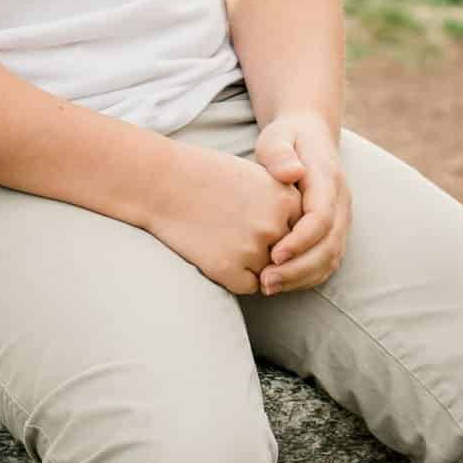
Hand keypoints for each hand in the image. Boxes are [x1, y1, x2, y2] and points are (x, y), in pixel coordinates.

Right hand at [146, 145, 302, 295]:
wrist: (164, 184)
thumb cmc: (209, 177)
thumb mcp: (257, 178)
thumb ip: (283, 207)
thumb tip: (298, 246)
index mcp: (285, 199)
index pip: (299, 231)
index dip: (276, 226)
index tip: (252, 213)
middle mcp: (274, 225)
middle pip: (286, 254)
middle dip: (265, 247)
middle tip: (235, 225)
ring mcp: (252, 249)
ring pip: (269, 272)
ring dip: (250, 262)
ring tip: (223, 235)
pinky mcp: (228, 270)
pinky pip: (247, 285)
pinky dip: (234, 275)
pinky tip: (215, 250)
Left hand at [252, 112, 351, 295]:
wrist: (309, 135)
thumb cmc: (287, 139)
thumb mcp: (277, 138)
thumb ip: (280, 154)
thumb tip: (291, 173)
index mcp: (328, 180)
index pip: (321, 218)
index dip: (300, 241)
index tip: (274, 255)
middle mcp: (341, 203)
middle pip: (329, 245)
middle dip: (299, 268)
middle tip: (265, 281)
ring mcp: (341, 219)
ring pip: (331, 259)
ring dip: (301, 278)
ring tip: (267, 287)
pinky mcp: (334, 232)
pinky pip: (326, 261)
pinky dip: (306, 277)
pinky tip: (279, 283)